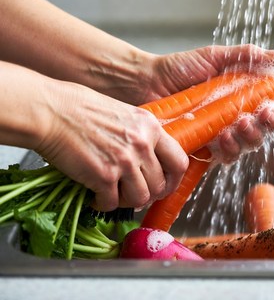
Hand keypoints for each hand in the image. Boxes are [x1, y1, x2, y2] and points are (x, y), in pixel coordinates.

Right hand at [37, 81, 188, 210]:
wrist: (52, 111)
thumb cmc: (83, 109)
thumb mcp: (125, 114)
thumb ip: (142, 136)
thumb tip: (150, 161)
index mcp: (151, 127)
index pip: (179, 161)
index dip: (174, 180)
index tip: (164, 186)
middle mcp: (143, 144)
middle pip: (160, 185)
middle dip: (147, 194)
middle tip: (133, 193)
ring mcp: (125, 161)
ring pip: (140, 198)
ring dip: (126, 201)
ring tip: (113, 193)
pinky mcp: (104, 176)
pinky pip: (111, 204)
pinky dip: (103, 204)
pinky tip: (94, 195)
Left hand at [138, 44, 273, 163]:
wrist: (149, 83)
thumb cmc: (180, 68)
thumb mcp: (215, 56)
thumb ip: (248, 56)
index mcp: (244, 91)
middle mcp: (237, 113)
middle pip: (267, 125)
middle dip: (271, 122)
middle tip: (264, 113)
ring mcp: (223, 130)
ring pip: (251, 142)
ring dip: (252, 135)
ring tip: (241, 124)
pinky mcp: (207, 145)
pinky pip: (228, 155)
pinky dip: (231, 148)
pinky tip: (222, 137)